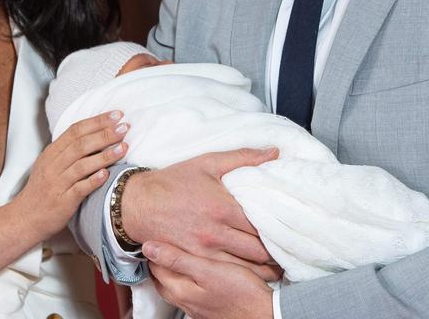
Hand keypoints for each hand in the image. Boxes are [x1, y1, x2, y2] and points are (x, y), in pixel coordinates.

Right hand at [17, 111, 127, 236]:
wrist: (26, 217)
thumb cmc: (43, 190)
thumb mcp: (50, 164)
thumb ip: (69, 150)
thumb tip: (96, 133)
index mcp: (51, 153)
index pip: (75, 130)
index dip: (97, 121)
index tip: (116, 115)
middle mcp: (53, 165)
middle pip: (81, 145)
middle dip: (105, 134)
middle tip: (124, 127)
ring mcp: (57, 183)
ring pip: (82, 165)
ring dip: (105, 156)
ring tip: (124, 148)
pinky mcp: (63, 201)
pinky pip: (79, 189)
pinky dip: (93, 180)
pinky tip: (107, 174)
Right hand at [123, 148, 281, 280]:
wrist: (137, 203)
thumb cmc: (173, 182)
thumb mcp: (208, 163)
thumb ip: (243, 158)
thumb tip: (273, 151)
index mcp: (223, 208)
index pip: (263, 225)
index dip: (280, 231)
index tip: (291, 232)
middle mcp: (215, 232)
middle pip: (258, 251)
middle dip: (276, 254)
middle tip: (288, 253)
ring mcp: (203, 251)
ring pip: (245, 269)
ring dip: (263, 270)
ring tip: (277, 268)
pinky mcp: (193, 261)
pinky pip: (224, 274)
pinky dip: (242, 277)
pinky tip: (252, 276)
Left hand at [145, 240, 273, 318]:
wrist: (266, 315)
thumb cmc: (240, 292)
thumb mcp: (207, 270)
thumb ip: (178, 258)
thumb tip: (149, 247)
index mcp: (181, 290)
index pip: (156, 268)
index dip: (154, 250)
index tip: (154, 234)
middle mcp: (185, 301)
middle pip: (163, 279)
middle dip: (160, 262)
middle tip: (161, 242)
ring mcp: (197, 307)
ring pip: (176, 285)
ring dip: (174, 270)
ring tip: (177, 253)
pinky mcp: (210, 308)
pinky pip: (191, 291)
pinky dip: (188, 278)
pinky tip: (198, 272)